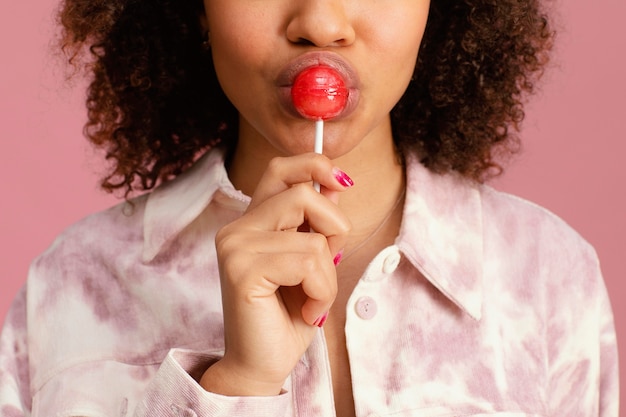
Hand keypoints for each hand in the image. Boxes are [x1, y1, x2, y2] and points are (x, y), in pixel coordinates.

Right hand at [200, 153, 352, 395]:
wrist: (261, 366)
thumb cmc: (287, 315)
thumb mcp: (312, 261)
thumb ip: (317, 223)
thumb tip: (336, 182)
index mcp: (252, 222)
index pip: (280, 169)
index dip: (314, 165)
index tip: (342, 182)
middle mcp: (237, 229)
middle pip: (302, 194)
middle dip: (334, 227)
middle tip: (327, 264)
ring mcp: (235, 247)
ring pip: (312, 236)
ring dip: (329, 274)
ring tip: (313, 298)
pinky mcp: (242, 271)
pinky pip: (308, 262)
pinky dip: (321, 290)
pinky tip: (307, 310)